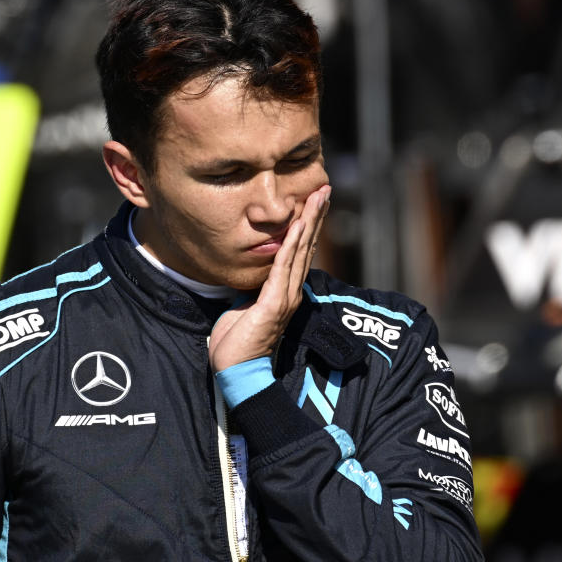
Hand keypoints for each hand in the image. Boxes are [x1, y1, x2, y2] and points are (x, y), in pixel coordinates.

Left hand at [209, 184, 330, 371]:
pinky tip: (298, 225)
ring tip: (317, 198)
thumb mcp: (245, 305)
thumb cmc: (237, 341)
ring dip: (309, 222)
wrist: (236, 371)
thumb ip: (254, 288)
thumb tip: (254, 272)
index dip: (308, 226)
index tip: (314, 202)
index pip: (300, 252)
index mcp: (284, 291)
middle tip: (325, 189)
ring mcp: (285, 297)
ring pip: (300, 252)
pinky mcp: (274, 305)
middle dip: (315, 216)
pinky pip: (283, 268)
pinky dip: (291, 245)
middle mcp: (291, 291)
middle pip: (307, 246)